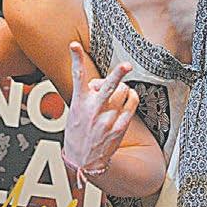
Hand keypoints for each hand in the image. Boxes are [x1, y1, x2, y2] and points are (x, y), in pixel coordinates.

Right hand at [63, 43, 137, 186]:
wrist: (82, 161)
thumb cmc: (78, 133)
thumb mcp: (75, 111)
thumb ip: (87, 95)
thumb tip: (101, 83)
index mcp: (79, 103)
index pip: (77, 77)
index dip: (75, 59)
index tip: (74, 45)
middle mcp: (93, 110)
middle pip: (108, 86)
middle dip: (118, 74)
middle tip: (127, 65)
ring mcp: (107, 119)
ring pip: (123, 92)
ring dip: (124, 88)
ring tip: (120, 92)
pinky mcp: (119, 127)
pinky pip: (131, 105)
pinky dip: (132, 98)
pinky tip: (129, 99)